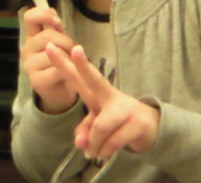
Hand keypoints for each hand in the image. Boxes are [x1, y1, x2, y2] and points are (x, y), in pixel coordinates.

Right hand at [20, 7, 77, 112]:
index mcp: (31, 37)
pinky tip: (69, 73)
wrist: (58, 92)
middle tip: (73, 51)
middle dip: (66, 42)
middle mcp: (26, 50)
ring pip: (52, 53)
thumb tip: (52, 10)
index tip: (57, 22)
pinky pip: (56, 69)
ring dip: (67, 57)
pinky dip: (66, 70)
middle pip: (47, 36)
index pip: (29, 17)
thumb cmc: (59, 64)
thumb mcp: (58, 43)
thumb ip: (55, 28)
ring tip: (71, 63)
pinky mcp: (36, 80)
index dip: (44, 15)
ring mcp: (29, 66)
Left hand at [46, 43, 159, 160]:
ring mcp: (126, 108)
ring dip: (94, 145)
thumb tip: (81, 143)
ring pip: (100, 127)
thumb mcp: (97, 126)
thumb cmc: (117, 122)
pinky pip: (113, 141)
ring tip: (93, 152)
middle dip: (83, 65)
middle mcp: (110, 96)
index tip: (50, 47)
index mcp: (96, 93)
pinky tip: (103, 155)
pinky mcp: (139, 123)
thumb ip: (85, 131)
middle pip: (95, 78)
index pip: (78, 77)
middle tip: (75, 49)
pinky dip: (105, 152)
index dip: (64, 64)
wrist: (150, 129)